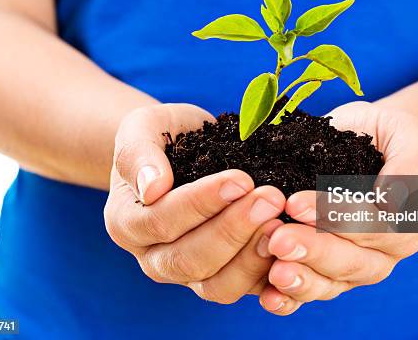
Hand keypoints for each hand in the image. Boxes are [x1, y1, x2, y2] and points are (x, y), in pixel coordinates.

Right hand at [104, 103, 285, 303]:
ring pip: (218, 285)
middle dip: (233, 230)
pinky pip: (246, 289)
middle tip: (271, 198)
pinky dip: (269, 275)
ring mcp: (189, 273)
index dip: (202, 203)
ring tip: (280, 223)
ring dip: (252, 256)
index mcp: (127, 222)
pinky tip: (290, 246)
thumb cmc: (162, 137)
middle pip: (190, 260)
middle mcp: (154, 257)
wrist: (182, 150)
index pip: (161, 221)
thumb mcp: (142, 128)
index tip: (241, 180)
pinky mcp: (224, 277)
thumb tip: (152, 187)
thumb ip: (138, 154)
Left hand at [257, 101, 417, 314]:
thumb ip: (407, 164)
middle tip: (278, 239)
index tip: (296, 204)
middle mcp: (381, 254)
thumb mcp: (403, 133)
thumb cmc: (381, 134)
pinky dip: (289, 298)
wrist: (360, 141)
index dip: (336, 217)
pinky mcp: (324, 274)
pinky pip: (310, 292)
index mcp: (405, 224)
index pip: (375, 228)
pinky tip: (268, 295)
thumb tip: (391, 202)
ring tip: (274, 271)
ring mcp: (351, 268)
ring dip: (301, 280)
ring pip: (329, 284)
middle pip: (351, 262)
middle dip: (313, 250)